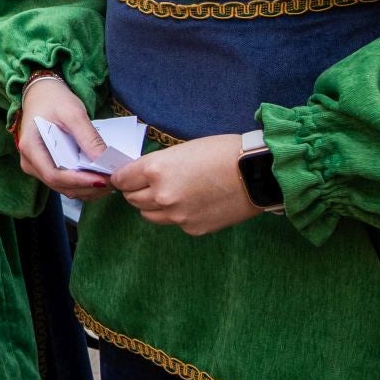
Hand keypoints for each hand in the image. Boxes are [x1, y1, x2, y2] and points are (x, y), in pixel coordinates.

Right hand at [16, 75, 112, 200]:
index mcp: (31, 148)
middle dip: (88, 187)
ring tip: (110, 180)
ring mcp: (37, 167)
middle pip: (60, 185)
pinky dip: (84, 183)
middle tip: (113, 181)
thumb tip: (104, 161)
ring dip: (88, 188)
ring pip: (64, 188)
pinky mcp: (46, 167)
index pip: (54, 175)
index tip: (103, 180)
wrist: (42, 94)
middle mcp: (30, 162)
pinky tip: (99, 177)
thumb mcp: (73, 113)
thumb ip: (88, 137)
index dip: (79, 181)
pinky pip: (65, 182)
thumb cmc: (54, 100)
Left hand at [110, 133, 260, 235]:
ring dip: (152, 205)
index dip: (121, 177)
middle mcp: (161, 196)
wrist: (257, 173)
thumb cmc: (222, 152)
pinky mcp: (192, 229)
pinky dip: (177, 215)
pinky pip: (174, 223)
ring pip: (149, 215)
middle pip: (132, 199)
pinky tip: (193, 203)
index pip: (121, 180)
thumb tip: (141, 176)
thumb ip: (158, 166)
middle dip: (136, 191)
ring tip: (169, 194)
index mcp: (155, 170)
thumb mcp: (182, 150)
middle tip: (145, 185)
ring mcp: (177, 216)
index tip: (124, 177)